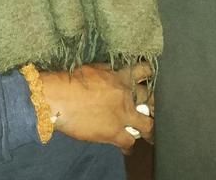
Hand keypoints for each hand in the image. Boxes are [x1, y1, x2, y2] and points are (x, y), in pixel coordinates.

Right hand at [39, 62, 153, 151]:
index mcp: (122, 77)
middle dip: (154, 104)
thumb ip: (110, 72)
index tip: (150, 78)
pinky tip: (128, 148)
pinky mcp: (114, 132)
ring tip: (150, 134)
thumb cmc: (73, 80)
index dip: (149, 74)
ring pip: (147, 125)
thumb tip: (113, 73)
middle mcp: (127, 95)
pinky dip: (129, 146)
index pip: (145, 71)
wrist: (61, 98)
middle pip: (150, 99)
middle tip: (153, 108)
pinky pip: (129, 142)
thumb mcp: (96, 68)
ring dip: (149, 129)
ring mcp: (123, 115)